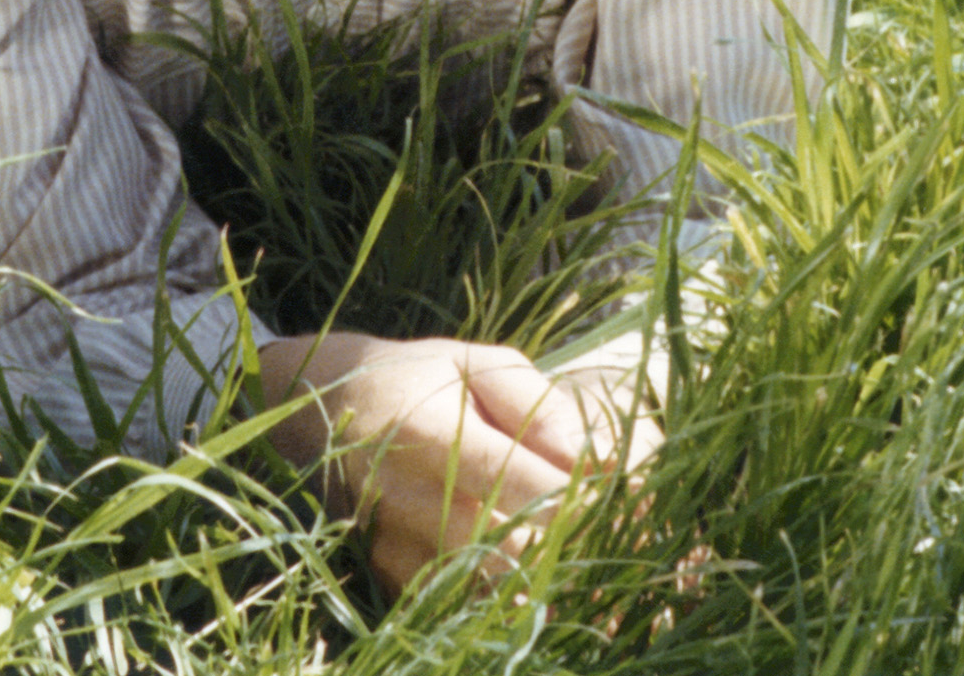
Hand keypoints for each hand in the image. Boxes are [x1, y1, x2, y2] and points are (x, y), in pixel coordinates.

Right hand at [258, 331, 657, 596]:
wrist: (314, 411)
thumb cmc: (414, 377)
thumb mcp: (476, 361)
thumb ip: (536, 404)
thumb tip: (595, 462)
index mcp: (427, 432)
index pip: (523, 484)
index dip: (587, 508)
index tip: (644, 516)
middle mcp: (403, 498)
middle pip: (513, 551)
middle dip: (582, 559)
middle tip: (649, 567)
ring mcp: (393, 547)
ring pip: (492, 589)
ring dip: (555, 589)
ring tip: (615, 589)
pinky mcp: (391, 579)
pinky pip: (464, 601)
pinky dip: (513, 600)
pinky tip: (555, 591)